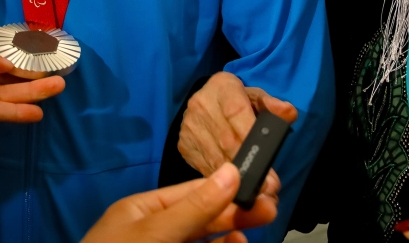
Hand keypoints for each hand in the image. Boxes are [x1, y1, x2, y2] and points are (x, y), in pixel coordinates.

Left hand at [0, 8, 64, 121]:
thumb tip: (6, 64)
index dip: (17, 66)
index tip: (42, 64)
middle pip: (2, 85)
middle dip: (30, 84)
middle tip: (60, 80)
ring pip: (0, 100)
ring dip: (29, 96)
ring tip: (57, 90)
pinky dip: (11, 113)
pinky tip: (34, 111)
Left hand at [81, 163, 276, 242]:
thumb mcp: (156, 232)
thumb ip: (194, 207)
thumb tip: (230, 173)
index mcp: (141, 211)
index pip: (189, 192)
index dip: (223, 187)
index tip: (256, 186)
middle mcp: (152, 232)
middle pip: (200, 218)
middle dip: (233, 212)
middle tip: (268, 209)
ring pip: (203, 242)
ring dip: (228, 236)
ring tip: (250, 232)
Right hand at [177, 72, 296, 199]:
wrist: (206, 100)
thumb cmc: (236, 100)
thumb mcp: (255, 96)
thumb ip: (272, 104)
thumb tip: (287, 112)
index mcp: (222, 88)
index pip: (236, 111)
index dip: (250, 136)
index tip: (266, 160)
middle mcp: (201, 105)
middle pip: (226, 140)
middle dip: (248, 165)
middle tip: (268, 187)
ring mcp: (189, 127)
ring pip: (215, 158)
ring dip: (236, 180)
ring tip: (258, 193)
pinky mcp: (183, 145)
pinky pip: (204, 167)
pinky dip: (221, 182)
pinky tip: (236, 192)